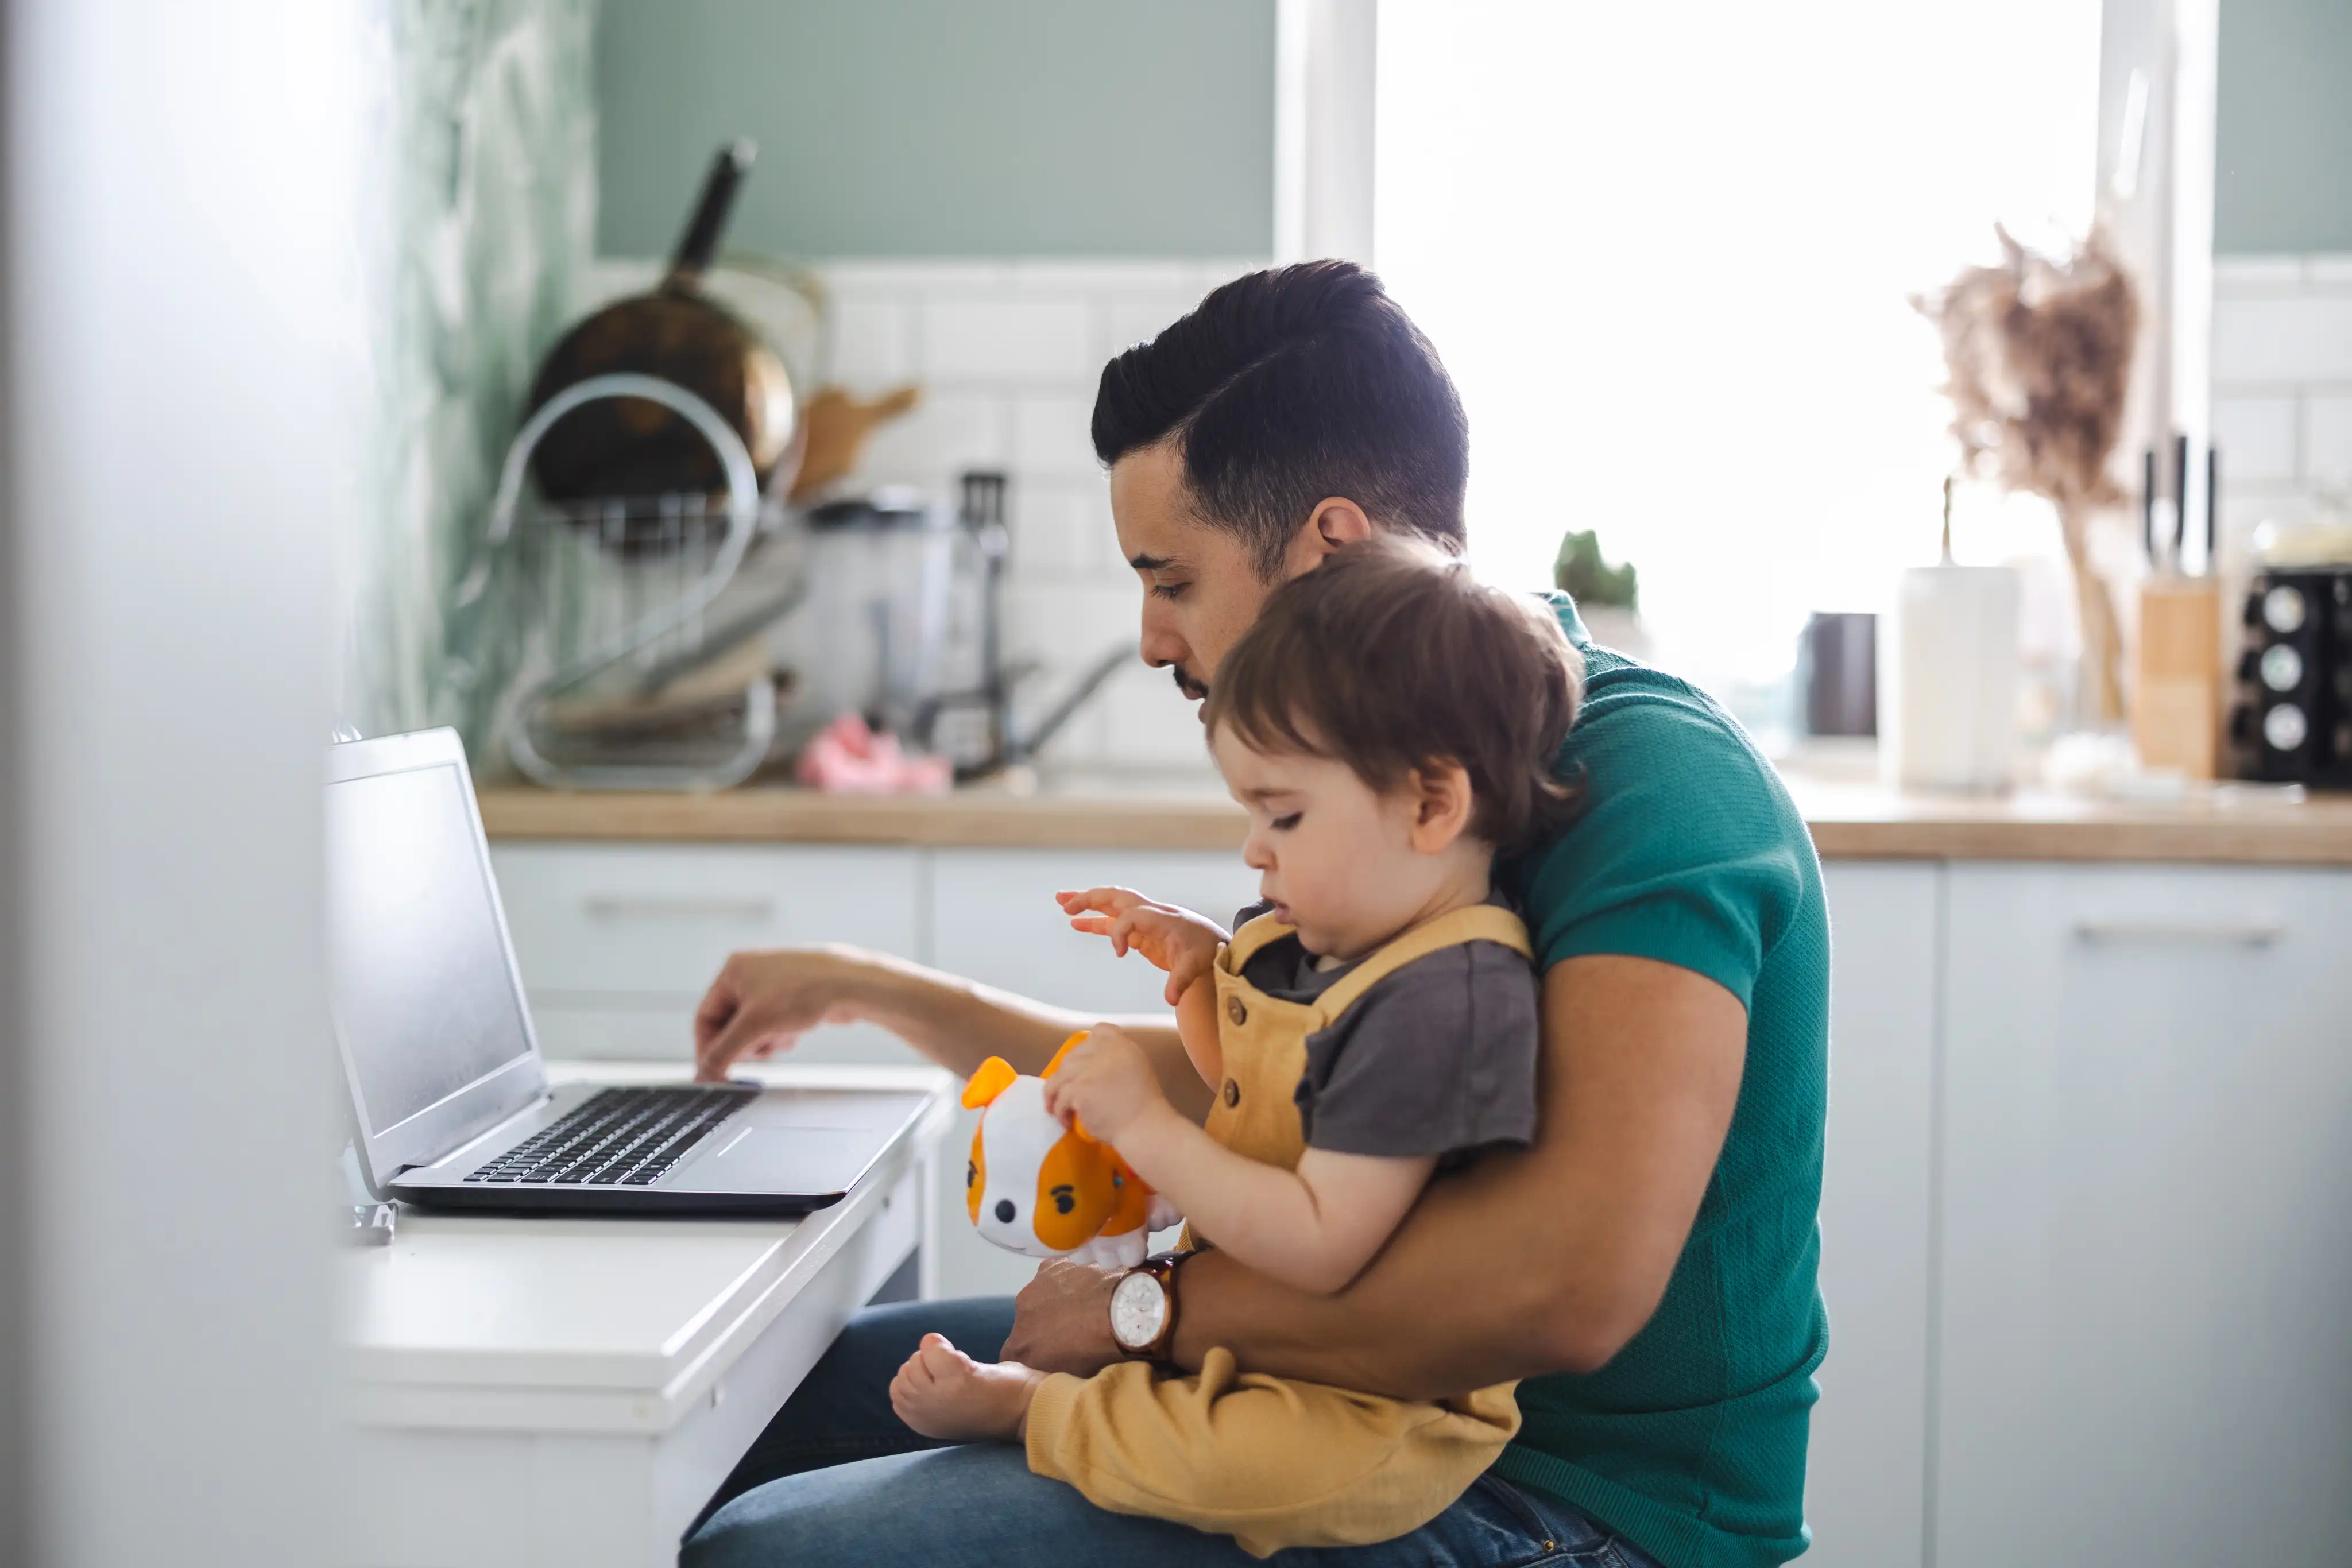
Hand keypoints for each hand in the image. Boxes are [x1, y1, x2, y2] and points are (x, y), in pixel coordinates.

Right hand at [691, 946, 873, 1081]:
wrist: (852, 985)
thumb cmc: (806, 991)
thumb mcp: (755, 1026)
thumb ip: (724, 1053)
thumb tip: (704, 1074)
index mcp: (733, 970)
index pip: (704, 1016)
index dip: (708, 1047)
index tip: (714, 1071)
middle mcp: (750, 974)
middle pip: (729, 1025)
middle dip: (743, 1043)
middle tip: (755, 1053)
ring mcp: (772, 985)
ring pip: (752, 1029)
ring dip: (764, 1041)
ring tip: (781, 1038)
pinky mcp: (791, 997)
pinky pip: (772, 1026)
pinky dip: (780, 1035)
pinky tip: (795, 1033)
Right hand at [1000, 1259, 1122, 1376]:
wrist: (1126, 1312)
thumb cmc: (1102, 1352)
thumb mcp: (1073, 1378)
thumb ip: (1052, 1374)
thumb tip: (1053, 1372)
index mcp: (1020, 1349)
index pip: (1014, 1359)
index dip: (1033, 1358)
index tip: (1054, 1358)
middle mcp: (1019, 1316)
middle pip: (1027, 1324)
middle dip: (1044, 1328)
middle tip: (1075, 1332)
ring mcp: (1034, 1286)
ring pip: (1041, 1298)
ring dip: (1055, 1303)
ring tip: (1086, 1308)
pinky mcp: (1053, 1264)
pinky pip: (1056, 1275)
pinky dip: (1069, 1281)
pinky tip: (1090, 1286)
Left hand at [1041, 1024, 1167, 1141]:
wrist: (1144, 1127)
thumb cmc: (1143, 1107)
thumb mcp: (1137, 1070)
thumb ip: (1117, 1060)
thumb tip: (1093, 1064)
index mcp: (1122, 1045)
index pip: (1100, 1030)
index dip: (1088, 1046)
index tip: (1084, 1063)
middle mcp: (1105, 1051)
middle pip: (1073, 1055)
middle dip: (1066, 1074)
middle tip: (1065, 1091)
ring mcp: (1089, 1069)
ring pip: (1060, 1076)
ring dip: (1055, 1094)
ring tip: (1056, 1108)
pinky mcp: (1079, 1089)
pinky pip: (1060, 1098)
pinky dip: (1059, 1111)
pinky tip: (1066, 1121)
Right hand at [1056, 887, 1228, 1005]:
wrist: (1217, 945)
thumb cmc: (1206, 950)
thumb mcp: (1196, 965)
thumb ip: (1181, 980)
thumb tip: (1171, 999)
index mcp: (1161, 917)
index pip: (1131, 915)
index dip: (1119, 932)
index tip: (1120, 953)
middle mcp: (1149, 914)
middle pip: (1115, 898)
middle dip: (1090, 898)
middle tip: (1064, 902)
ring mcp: (1144, 922)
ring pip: (1111, 907)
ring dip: (1087, 904)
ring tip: (1062, 904)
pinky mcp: (1141, 933)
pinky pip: (1113, 924)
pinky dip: (1095, 923)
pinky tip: (1077, 924)